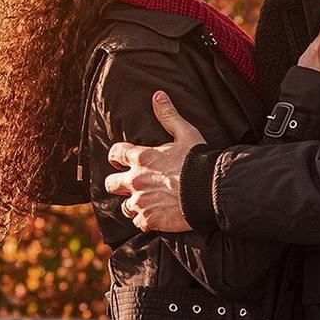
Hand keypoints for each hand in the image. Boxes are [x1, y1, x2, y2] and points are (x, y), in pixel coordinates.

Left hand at [104, 90, 204, 231]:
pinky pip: (138, 223)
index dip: (116, 157)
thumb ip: (169, 116)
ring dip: (133, 205)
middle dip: (117, 184)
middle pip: (111, 183)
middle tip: (129, 185)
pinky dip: (145, 221)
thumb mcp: (186, 133)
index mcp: (141, 158)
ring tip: (145, 204)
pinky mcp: (149, 220)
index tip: (119, 160)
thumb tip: (157, 95)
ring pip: (125, 207)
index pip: (115, 154)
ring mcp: (141, 202)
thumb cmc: (198, 162)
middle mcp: (135, 180)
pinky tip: (155, 218)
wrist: (209, 191)